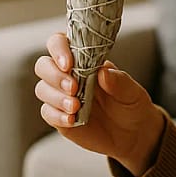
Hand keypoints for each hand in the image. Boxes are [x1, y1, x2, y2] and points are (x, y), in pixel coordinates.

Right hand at [34, 32, 163, 176]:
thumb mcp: (132, 92)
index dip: (59, 49)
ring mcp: (61, 96)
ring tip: (76, 107)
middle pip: (43, 65)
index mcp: (84, 59)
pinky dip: (57, 116)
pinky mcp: (59, 116)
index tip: (68, 64)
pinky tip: (72, 120)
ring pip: (42, 89)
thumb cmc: (131, 104)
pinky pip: (47, 112)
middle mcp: (68, 74)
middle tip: (73, 87)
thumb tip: (103, 72)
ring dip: (56, 97)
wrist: (132, 133)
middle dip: (54, 75)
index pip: (59, 43)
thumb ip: (119, 81)